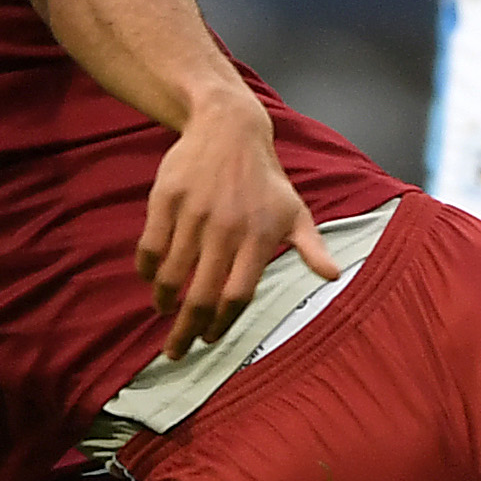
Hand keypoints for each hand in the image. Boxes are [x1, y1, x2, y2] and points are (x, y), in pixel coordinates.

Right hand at [135, 89, 342, 354]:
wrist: (229, 128)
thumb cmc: (265, 179)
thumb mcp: (295, 210)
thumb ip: (311, 247)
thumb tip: (334, 277)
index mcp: (258, 237)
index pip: (237, 296)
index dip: (221, 324)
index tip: (209, 339)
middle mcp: (225, 229)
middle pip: (201, 295)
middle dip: (185, 332)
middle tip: (176, 352)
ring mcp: (193, 214)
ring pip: (170, 274)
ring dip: (164, 302)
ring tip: (164, 312)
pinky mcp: (165, 199)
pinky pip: (149, 246)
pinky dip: (147, 270)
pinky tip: (151, 279)